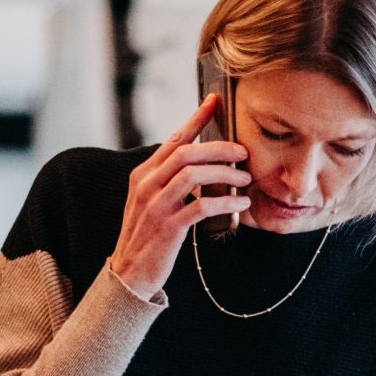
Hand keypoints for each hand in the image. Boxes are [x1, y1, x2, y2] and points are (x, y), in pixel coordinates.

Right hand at [108, 94, 250, 299]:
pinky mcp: (167, 228)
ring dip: (225, 174)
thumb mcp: (152, 201)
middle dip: (219, 148)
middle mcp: (147, 185)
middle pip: (186, 152)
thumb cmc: (148, 236)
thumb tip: (200, 162)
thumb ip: (169, 180)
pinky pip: (201, 207)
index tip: (215, 101)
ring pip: (193, 175)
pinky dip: (225, 203)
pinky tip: (241, 205)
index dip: (196, 118)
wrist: (129, 274)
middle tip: (243, 152)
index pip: (174, 139)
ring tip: (245, 179)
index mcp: (143, 174)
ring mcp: (155, 206)